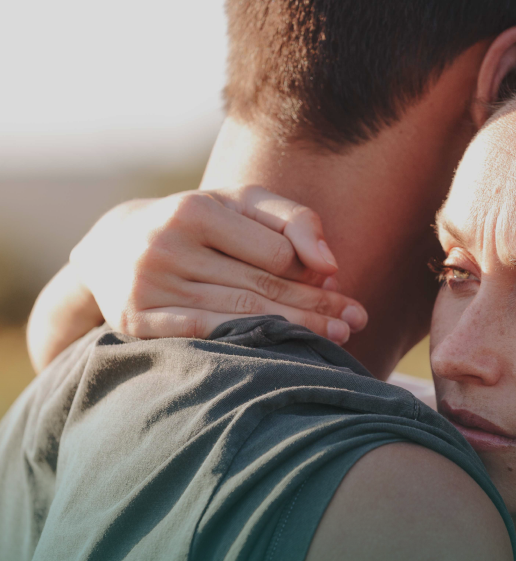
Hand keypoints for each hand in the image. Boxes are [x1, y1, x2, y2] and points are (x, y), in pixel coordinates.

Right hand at [69, 185, 366, 343]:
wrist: (114, 246)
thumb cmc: (200, 220)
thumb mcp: (242, 203)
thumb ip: (293, 219)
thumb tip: (330, 264)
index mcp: (195, 210)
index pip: (275, 254)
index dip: (308, 272)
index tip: (336, 284)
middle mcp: (166, 247)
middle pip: (260, 289)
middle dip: (315, 308)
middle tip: (356, 322)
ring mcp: (147, 288)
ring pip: (237, 318)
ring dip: (293, 333)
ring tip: (336, 339)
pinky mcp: (135, 322)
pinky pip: (202, 341)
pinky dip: (244, 349)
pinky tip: (281, 357)